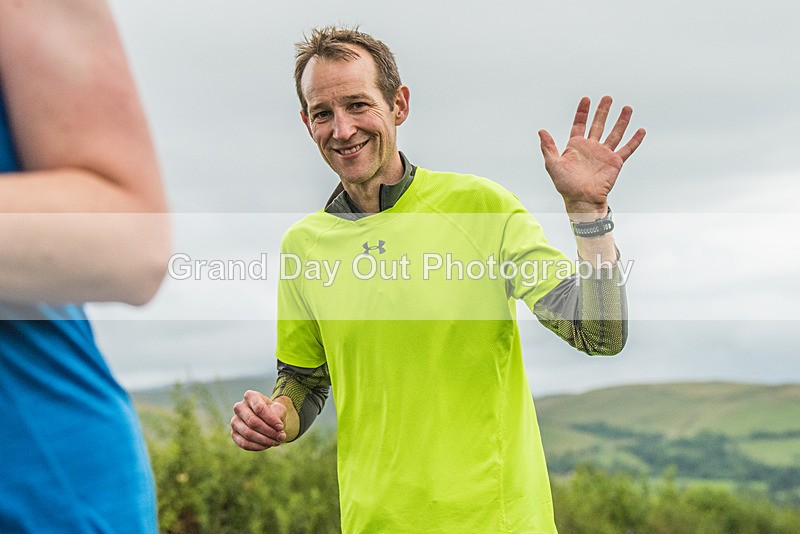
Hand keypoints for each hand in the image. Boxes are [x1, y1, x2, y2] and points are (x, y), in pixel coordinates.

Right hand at [230, 390, 287, 450]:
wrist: (268, 420)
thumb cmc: (273, 412)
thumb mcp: (279, 409)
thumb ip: (279, 414)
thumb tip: (278, 428)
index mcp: (250, 396)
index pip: (259, 408)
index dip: (271, 419)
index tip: (281, 427)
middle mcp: (239, 407)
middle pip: (253, 422)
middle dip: (269, 431)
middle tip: (281, 436)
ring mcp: (235, 421)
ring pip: (248, 433)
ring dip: (265, 440)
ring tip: (276, 441)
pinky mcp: (234, 434)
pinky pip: (244, 443)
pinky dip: (257, 446)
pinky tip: (267, 445)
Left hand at [538, 96, 645, 218]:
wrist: (581, 199)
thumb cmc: (565, 185)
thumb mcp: (552, 164)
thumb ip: (548, 147)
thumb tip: (541, 131)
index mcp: (576, 146)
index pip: (579, 124)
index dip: (582, 112)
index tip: (586, 99)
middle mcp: (591, 148)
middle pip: (598, 124)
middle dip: (603, 111)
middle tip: (608, 98)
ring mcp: (604, 154)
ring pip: (615, 133)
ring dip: (621, 121)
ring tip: (627, 108)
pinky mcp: (615, 162)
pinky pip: (627, 149)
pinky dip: (635, 140)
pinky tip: (641, 130)